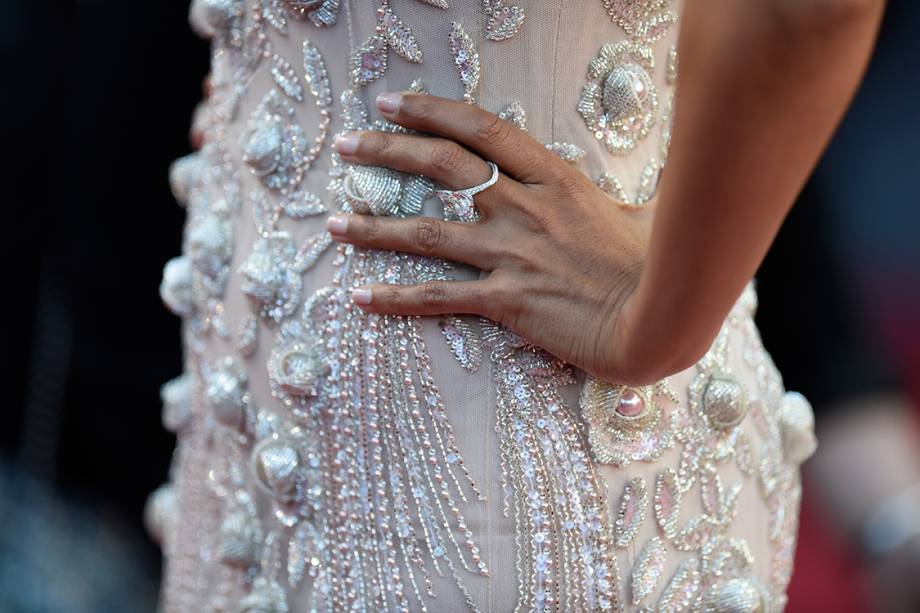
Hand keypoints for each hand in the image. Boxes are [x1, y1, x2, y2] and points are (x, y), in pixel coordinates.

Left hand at [327, 92, 656, 383]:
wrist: (657, 324)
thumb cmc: (657, 267)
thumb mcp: (646, 211)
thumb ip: (635, 187)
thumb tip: (660, 175)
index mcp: (555, 180)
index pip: (481, 131)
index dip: (432, 111)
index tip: (393, 103)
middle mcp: (524, 210)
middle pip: (442, 168)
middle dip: (387, 151)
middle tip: (346, 144)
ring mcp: (511, 255)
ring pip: (426, 233)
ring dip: (373, 227)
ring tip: (331, 222)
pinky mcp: (504, 301)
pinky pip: (438, 297)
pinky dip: (396, 298)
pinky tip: (360, 296)